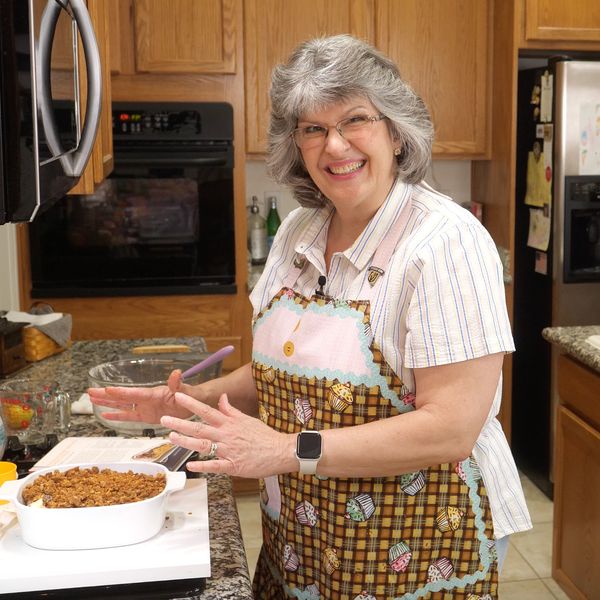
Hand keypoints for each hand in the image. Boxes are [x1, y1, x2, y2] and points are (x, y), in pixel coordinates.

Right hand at [88, 369, 198, 422]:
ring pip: (122, 405)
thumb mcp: (186, 391)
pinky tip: (105, 414)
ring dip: (107, 402)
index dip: (120, 392)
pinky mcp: (146, 416)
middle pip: (122, 397)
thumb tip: (176, 373)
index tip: (106, 390)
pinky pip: (129, 416)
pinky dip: (117, 415)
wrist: (195, 404)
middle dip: (106, 395)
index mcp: (153, 394)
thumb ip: (178, 384)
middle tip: (89, 391)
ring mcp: (144, 407)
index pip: (134, 393)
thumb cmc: (191, 396)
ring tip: (91, 399)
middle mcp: (145, 399)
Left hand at [161, 392, 295, 478]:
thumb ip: (231, 410)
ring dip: (186, 441)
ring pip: (204, 445)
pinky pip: (215, 466)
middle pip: (200, 427)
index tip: (177, 397)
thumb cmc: (264, 435)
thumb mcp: (247, 418)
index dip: (191, 404)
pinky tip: (190, 465)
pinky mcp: (233, 466)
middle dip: (180, 423)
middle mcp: (226, 434)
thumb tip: (222, 398)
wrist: (280, 450)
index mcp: (230, 422)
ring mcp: (229, 450)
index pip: (207, 410)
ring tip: (171, 437)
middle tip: (164, 419)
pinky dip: (202, 465)